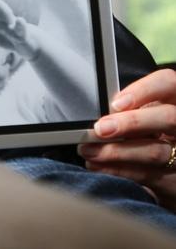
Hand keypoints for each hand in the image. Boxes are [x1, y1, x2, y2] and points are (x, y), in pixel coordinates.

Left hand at [78, 68, 175, 209]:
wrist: (170, 167)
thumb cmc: (153, 131)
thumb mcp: (150, 113)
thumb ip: (135, 108)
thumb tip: (103, 111)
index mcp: (175, 100)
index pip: (168, 82)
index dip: (143, 90)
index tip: (116, 102)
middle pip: (167, 118)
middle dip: (130, 123)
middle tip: (100, 128)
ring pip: (156, 151)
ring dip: (116, 152)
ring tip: (89, 149)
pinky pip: (149, 176)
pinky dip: (119, 171)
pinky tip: (99, 165)